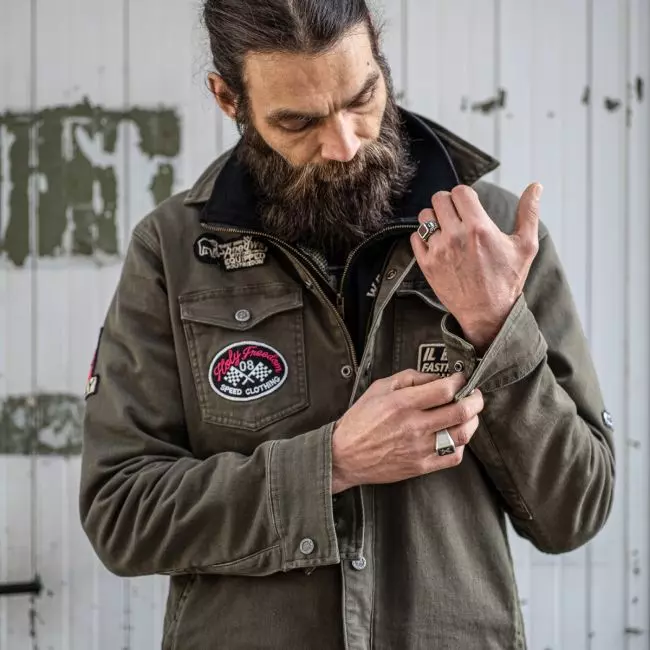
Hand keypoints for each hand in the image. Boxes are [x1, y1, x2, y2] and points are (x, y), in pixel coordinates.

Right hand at [331, 370, 483, 492]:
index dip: (460, 381)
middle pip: (460, 411)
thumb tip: (434, 377)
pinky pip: (453, 456)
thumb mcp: (378, 389)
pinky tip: (455, 436)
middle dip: (475, 400)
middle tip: (474, 395)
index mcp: (402, 403)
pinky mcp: (421, 466)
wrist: (344, 455)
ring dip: (472, 421)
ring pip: (462, 434)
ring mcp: (419, 448)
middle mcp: (414, 426)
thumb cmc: (359, 421)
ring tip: (469, 414)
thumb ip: (408, 378)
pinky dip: (461, 444)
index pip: (445, 389)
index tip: (461, 378)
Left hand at [410, 183, 542, 352]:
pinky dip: (423, 237)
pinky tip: (437, 243)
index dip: (465, 195)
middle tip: (457, 215)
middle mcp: (455, 237)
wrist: (487, 313)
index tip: (470, 206)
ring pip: (424, 216)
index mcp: (479, 228)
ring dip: (434, 218)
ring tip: (446, 227)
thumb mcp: (525, 246)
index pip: (460, 191)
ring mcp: (438, 251)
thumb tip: (536, 186)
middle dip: (449, 203)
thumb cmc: (507, 280)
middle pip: (439, 199)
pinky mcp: (426, 264)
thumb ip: (529, 212)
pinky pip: (415, 237)